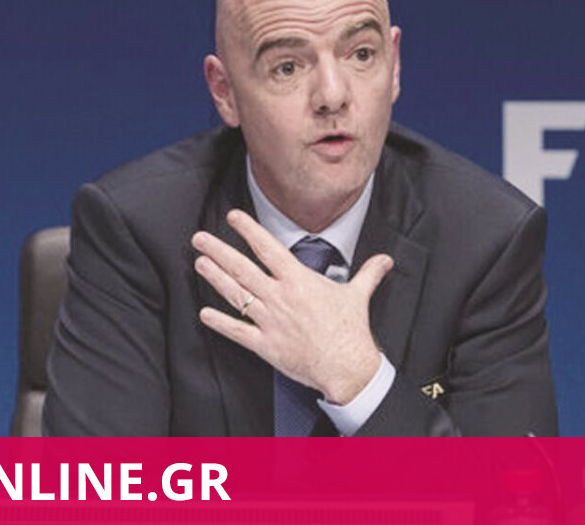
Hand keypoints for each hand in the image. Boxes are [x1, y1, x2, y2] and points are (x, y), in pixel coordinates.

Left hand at [191, 209, 393, 404]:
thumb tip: (384, 261)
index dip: (248, 230)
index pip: (268, 248)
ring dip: (215, 278)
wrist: (346, 366)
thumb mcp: (359, 295)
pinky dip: (220, 323)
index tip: (233, 218)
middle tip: (199, 238)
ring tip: (200, 263)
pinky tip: (204, 314)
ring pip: (236, 294)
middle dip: (218, 251)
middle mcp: (280, 297)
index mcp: (299, 281)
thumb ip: (368, 273)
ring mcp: (270, 321)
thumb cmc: (350, 332)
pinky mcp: (265, 345)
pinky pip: (237, 331)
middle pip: (242, 268)